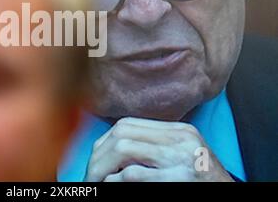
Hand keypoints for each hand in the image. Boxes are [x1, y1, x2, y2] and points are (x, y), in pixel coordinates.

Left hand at [84, 117, 233, 181]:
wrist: (227, 193)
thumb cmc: (201, 182)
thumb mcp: (182, 156)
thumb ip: (156, 146)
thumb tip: (114, 147)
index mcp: (180, 131)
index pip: (128, 124)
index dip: (105, 140)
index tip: (95, 157)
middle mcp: (181, 139)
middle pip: (122, 133)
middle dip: (98, 154)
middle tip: (90, 172)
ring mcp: (182, 158)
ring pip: (124, 149)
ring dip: (103, 166)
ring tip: (96, 180)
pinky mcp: (181, 178)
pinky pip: (135, 174)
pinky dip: (116, 180)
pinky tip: (110, 185)